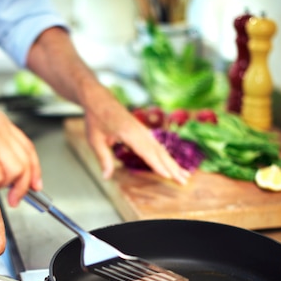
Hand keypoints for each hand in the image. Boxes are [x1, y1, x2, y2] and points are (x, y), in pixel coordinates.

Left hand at [25, 27, 188, 184]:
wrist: (98, 98)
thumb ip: (103, 159)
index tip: (169, 176)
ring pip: (161, 149)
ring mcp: (143, 130)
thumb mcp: (95, 140)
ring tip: (185, 175)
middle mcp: (140, 131)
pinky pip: (157, 145)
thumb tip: (106, 177)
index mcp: (129, 133)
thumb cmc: (95, 118)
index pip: (146, 152)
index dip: (158, 165)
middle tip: (184, 181)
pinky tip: (172, 163)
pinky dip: (166, 155)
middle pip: (159, 152)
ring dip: (173, 163)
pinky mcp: (142, 130)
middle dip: (173, 168)